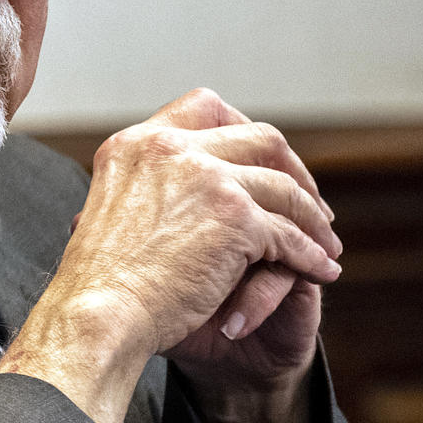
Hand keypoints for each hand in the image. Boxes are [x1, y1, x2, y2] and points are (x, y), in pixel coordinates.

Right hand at [3, 90, 339, 422]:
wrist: (98, 314)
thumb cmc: (99, 280)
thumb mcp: (110, 208)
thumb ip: (149, 186)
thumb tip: (184, 189)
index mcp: (138, 143)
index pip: (204, 107)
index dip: (243, 129)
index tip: (261, 160)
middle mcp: (172, 149)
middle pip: (259, 137)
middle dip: (293, 170)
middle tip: (309, 202)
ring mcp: (208, 180)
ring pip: (284, 188)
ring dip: (311, 218)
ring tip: (324, 244)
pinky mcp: (238, 219)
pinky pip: (291, 235)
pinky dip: (310, 255)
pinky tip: (319, 270)